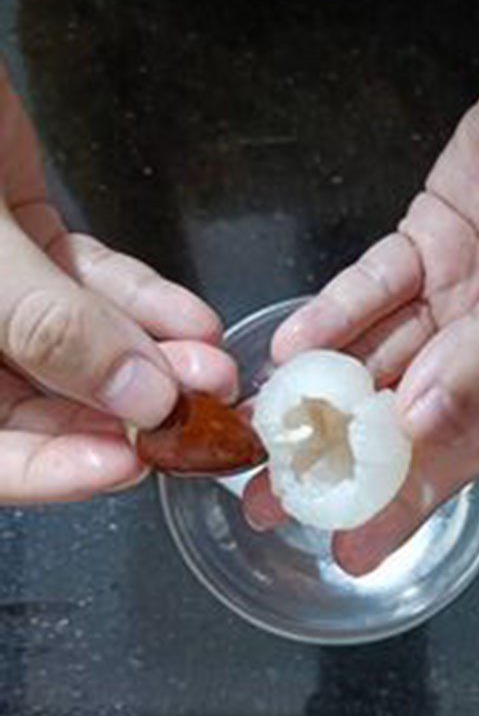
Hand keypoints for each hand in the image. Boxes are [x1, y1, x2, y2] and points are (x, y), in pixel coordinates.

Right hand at [0, 68, 236, 502]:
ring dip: (153, 354)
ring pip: (82, 345)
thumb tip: (139, 400)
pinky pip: (93, 286)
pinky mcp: (30, 245)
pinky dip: (142, 300)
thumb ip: (48, 327)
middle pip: (48, 403)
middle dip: (131, 406)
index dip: (55, 470)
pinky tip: (192, 317)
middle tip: (199, 406)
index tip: (128, 466)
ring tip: (212, 361)